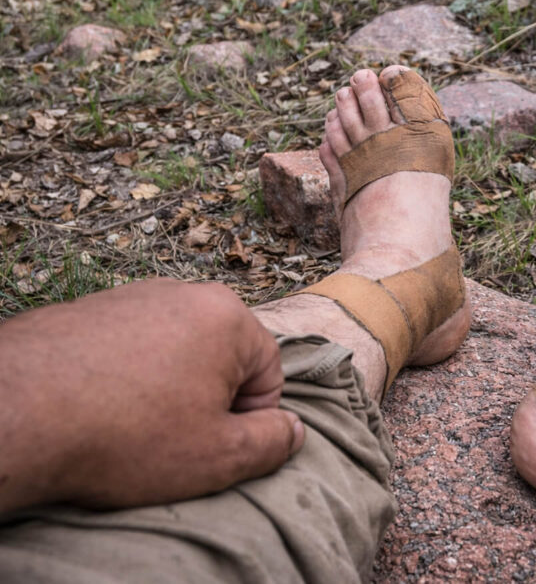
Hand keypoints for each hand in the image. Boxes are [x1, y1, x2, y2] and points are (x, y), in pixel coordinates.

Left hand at [0, 279, 303, 512]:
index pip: (268, 373)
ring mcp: (132, 296)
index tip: (210, 442)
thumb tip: (292, 431)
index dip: (246, 419)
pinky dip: (122, 379)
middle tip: (169, 439)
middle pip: (221, 357)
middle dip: (204, 400)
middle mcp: (183, 294)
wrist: (11, 414)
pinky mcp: (89, 309)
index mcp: (227, 318)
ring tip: (128, 427)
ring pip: (174, 352)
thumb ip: (272, 442)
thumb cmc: (121, 434)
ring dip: (164, 390)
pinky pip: (129, 348)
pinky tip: (98, 410)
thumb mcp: (217, 456)